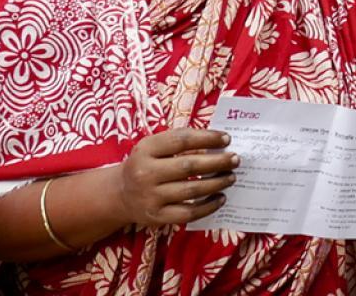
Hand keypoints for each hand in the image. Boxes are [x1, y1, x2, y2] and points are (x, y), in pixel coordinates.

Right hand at [115, 129, 237, 226]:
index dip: (207, 138)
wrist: (120, 195)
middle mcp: (145, 173)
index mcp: (146, 150)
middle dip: (217, 162)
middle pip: (189, 166)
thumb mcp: (155, 148)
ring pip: (192, 190)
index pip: (181, 139)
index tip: (227, 138)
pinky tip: (220, 198)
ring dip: (217, 183)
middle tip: (235, 160)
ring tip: (231, 177)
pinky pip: (188, 213)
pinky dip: (208, 206)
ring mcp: (150, 197)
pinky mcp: (157, 216)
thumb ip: (181, 142)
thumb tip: (219, 143)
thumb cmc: (147, 165)